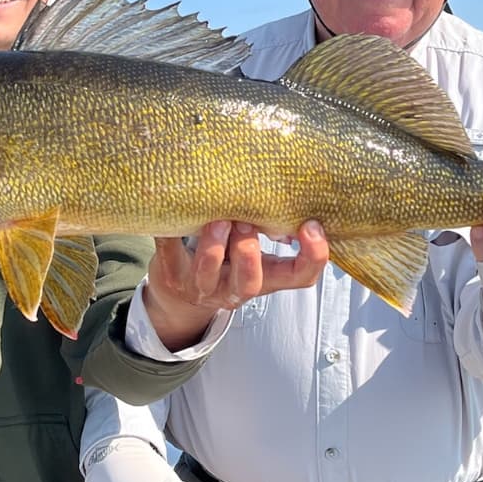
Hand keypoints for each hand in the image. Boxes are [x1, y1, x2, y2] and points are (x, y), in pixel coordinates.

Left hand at [143, 220, 328, 350]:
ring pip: (207, 273)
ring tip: (218, 220)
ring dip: (215, 246)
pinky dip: (171, 233)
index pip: (300, 277)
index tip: (311, 226)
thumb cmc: (226, 260)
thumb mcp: (253, 250)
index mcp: (264, 278)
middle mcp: (233, 288)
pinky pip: (169, 252)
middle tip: (247, 222)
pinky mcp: (169, 274)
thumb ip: (270, 227)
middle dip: (248, 252)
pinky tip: (178, 210)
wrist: (178, 293)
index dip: (312, 256)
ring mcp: (199, 286)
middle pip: (249, 282)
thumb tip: (286, 188)